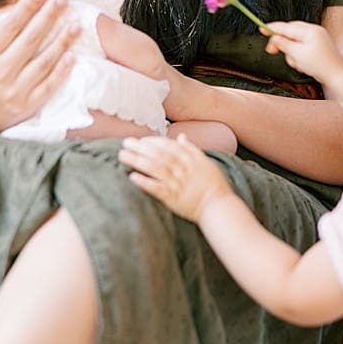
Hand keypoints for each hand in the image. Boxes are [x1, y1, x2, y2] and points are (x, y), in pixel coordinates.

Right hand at [0, 0, 78, 134]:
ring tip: (76, 25)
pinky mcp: (27, 105)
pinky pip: (49, 85)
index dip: (26, 8)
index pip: (9, 26)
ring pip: (44, 61)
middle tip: (64, 0)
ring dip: (62, 42)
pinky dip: (62, 71)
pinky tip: (73, 57)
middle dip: (48, 17)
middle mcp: (0, 71)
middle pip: (30, 39)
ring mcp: (15, 89)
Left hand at [120, 134, 234, 223]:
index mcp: (192, 159)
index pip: (170, 146)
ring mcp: (179, 183)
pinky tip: (132, 177)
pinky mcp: (174, 197)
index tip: (141, 140)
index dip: (154, 141)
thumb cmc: (214, 185)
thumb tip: (181, 136)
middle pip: (159, 154)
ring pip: (156, 168)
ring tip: (123, 156)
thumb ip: (192, 149)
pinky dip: (145, 182)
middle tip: (126, 143)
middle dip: (141, 148)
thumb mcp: (206, 162)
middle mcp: (184, 169)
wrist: (219, 206)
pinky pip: (157, 188)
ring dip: (138, 161)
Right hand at [263, 20, 342, 85]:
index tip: (262, 29)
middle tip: (273, 51)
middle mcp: (314, 31)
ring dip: (291, 52)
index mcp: (310, 30)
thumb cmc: (320, 65)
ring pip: (295, 41)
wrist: (337, 75)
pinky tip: (302, 63)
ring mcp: (317, 38)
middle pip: (290, 32)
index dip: (272, 28)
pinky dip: (298, 55)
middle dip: (283, 43)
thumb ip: (284, 44)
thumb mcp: (297, 54)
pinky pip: (302, 47)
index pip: (286, 27)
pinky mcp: (318, 46)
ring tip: (298, 62)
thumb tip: (275, 38)